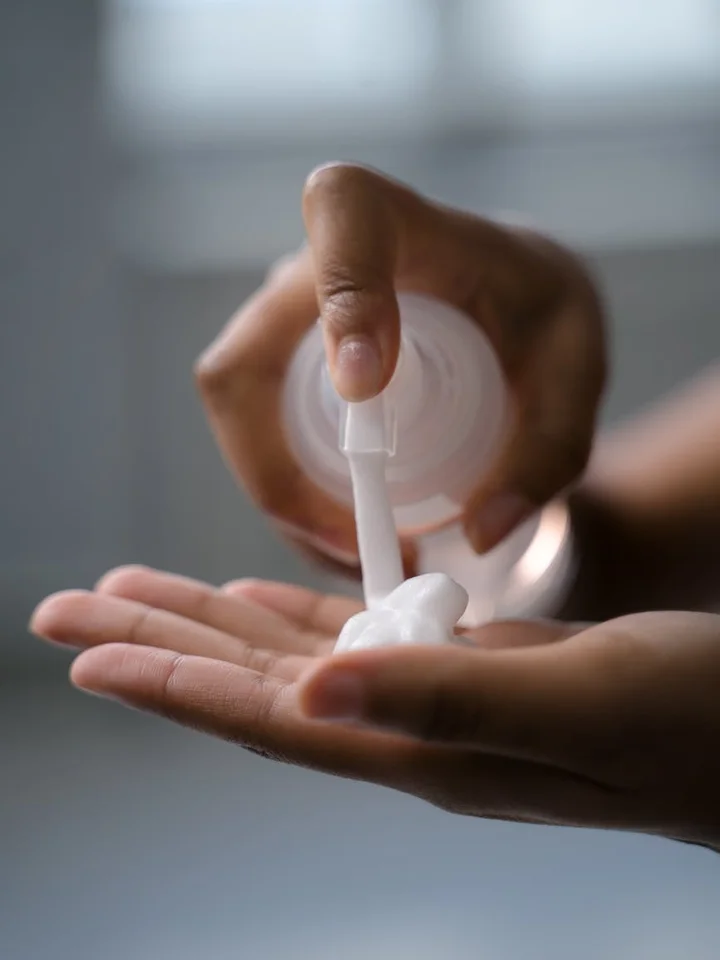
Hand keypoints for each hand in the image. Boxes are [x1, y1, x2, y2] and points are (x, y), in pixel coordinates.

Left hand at [31, 566, 719, 849]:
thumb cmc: (687, 721)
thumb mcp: (578, 702)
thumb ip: (449, 699)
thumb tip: (312, 693)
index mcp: (421, 746)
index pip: (268, 716)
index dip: (174, 684)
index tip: (87, 657)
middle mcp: (405, 728)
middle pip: (252, 684)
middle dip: (156, 645)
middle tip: (62, 612)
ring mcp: (427, 698)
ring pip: (287, 655)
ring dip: (206, 624)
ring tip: (133, 597)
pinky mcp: (459, 665)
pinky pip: (349, 636)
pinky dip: (290, 614)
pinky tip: (253, 602)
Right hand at [195, 164, 605, 563]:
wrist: (503, 301)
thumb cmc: (539, 314)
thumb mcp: (576, 369)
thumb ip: (549, 447)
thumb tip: (477, 532)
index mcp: (406, 224)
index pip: (346, 217)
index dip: (339, 298)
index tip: (366, 387)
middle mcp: (318, 265)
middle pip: (246, 367)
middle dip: (285, 479)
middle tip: (363, 545)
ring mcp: (284, 321)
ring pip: (239, 418)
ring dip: (285, 503)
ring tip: (368, 555)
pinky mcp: (274, 369)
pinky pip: (252, 440)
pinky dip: (290, 502)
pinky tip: (348, 537)